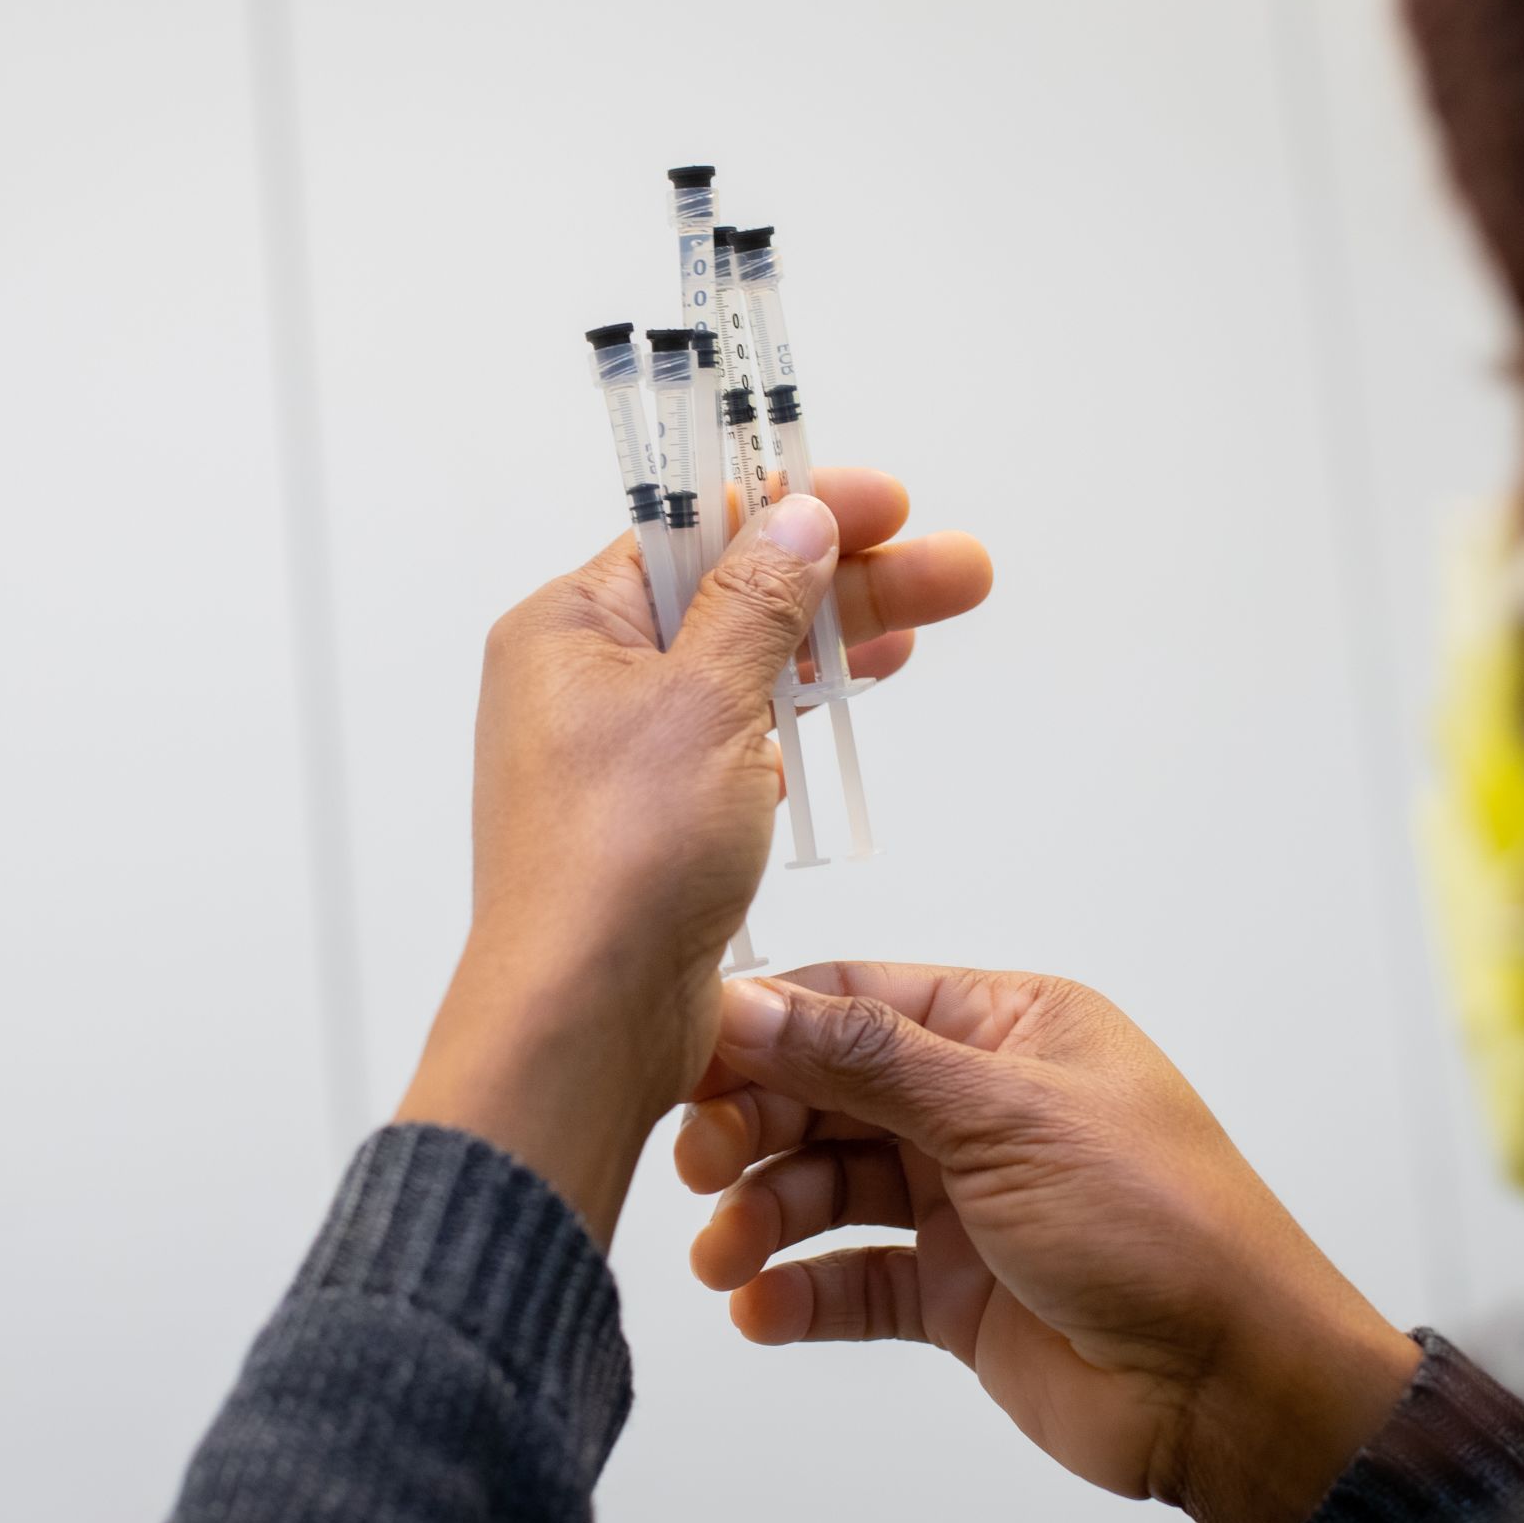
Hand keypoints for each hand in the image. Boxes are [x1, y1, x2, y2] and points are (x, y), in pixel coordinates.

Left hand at [397, 476, 992, 1244]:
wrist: (585, 1017)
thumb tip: (799, 520)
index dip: (794, 511)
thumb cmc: (620, 857)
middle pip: (734, 601)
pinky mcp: (657, 820)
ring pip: (746, 670)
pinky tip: (855, 697)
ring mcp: (620, 755)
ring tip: (937, 618)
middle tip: (955, 570)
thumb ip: (760, 602)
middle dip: (847, 580)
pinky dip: (797, 715)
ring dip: (836, 642)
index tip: (885, 505)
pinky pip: (737, 739)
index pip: (691, 537)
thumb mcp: (705, 699)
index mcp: (568, 629)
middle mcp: (583, 684)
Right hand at [677, 965, 1420, 1522]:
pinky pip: (854, 1280)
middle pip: (827, 1093)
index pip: (856, 1001)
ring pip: (829, 1188)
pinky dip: (801, 1293)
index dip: (766, 1026)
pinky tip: (765, 1307)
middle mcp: (983, 1108)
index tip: (691, 1057)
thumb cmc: (1172, 1232)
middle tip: (699, 1162)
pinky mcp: (957, 1292)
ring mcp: (968, 1202)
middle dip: (753, 1126)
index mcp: (1011, 1029)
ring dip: (764, 1216)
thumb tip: (760, 1006)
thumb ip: (867, 1059)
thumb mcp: (1005, 1116)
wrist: (1233, 1390)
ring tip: (728, 1254)